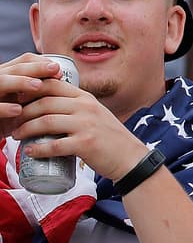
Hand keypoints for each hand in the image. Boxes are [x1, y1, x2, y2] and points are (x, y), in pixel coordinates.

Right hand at [0, 55, 63, 141]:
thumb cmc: (12, 117)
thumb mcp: (26, 102)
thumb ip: (38, 90)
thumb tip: (61, 79)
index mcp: (9, 75)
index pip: (24, 61)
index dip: (41, 62)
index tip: (58, 69)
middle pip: (15, 69)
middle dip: (36, 68)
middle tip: (54, 69)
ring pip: (1, 81)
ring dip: (20, 82)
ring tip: (38, 85)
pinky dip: (4, 108)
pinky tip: (17, 110)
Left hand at [12, 75, 148, 181]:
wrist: (129, 157)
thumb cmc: (108, 137)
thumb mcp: (94, 114)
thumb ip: (75, 108)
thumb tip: (45, 106)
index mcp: (86, 98)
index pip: (53, 85)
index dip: (31, 90)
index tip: (18, 100)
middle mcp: (86, 107)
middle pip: (45, 103)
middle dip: (23, 112)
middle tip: (13, 122)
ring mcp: (86, 125)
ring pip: (46, 121)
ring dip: (26, 129)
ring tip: (16, 135)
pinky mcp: (86, 144)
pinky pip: (54, 145)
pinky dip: (38, 149)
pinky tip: (29, 151)